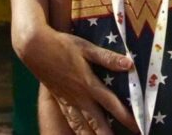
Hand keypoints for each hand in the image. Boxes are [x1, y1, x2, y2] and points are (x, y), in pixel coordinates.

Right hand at [19, 24, 136, 133]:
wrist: (34, 48)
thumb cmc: (62, 45)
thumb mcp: (87, 48)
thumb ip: (108, 58)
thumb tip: (130, 64)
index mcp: (88, 84)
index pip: (111, 104)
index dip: (125, 116)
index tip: (137, 126)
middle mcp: (79, 96)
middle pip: (97, 121)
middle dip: (108, 134)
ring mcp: (67, 100)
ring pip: (82, 125)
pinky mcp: (59, 100)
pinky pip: (70, 120)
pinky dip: (77, 130)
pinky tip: (81, 134)